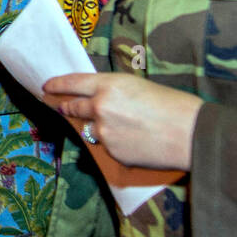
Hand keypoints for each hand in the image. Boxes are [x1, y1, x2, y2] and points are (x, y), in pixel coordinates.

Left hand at [41, 72, 201, 170]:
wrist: (190, 134)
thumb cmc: (173, 105)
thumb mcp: (139, 87)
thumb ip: (114, 92)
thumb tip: (100, 99)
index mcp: (109, 86)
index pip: (73, 83)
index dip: (57, 84)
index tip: (47, 87)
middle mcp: (100, 108)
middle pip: (73, 107)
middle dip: (67, 107)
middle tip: (63, 106)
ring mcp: (104, 133)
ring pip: (91, 129)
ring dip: (98, 127)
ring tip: (124, 126)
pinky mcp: (112, 153)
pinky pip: (108, 146)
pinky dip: (116, 143)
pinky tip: (136, 141)